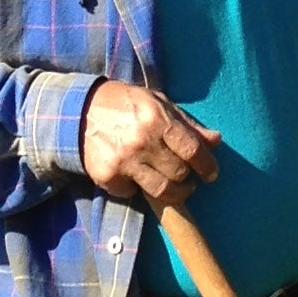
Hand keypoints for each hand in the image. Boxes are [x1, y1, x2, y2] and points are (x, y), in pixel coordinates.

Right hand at [79, 82, 221, 208]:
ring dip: (172, 192)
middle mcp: (141, 141)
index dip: (207, 166)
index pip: (193, 150)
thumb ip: (188, 125)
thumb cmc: (127, 104)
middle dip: (187, 179)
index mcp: (158, 119)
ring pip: (161, 191)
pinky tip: (137, 177)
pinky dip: (138, 189)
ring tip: (174, 186)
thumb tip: (216, 141)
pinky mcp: (107, 176)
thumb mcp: (160, 104)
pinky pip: (132, 192)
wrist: (81, 110)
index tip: (211, 174)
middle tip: (187, 177)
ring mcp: (123, 160)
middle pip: (179, 174)